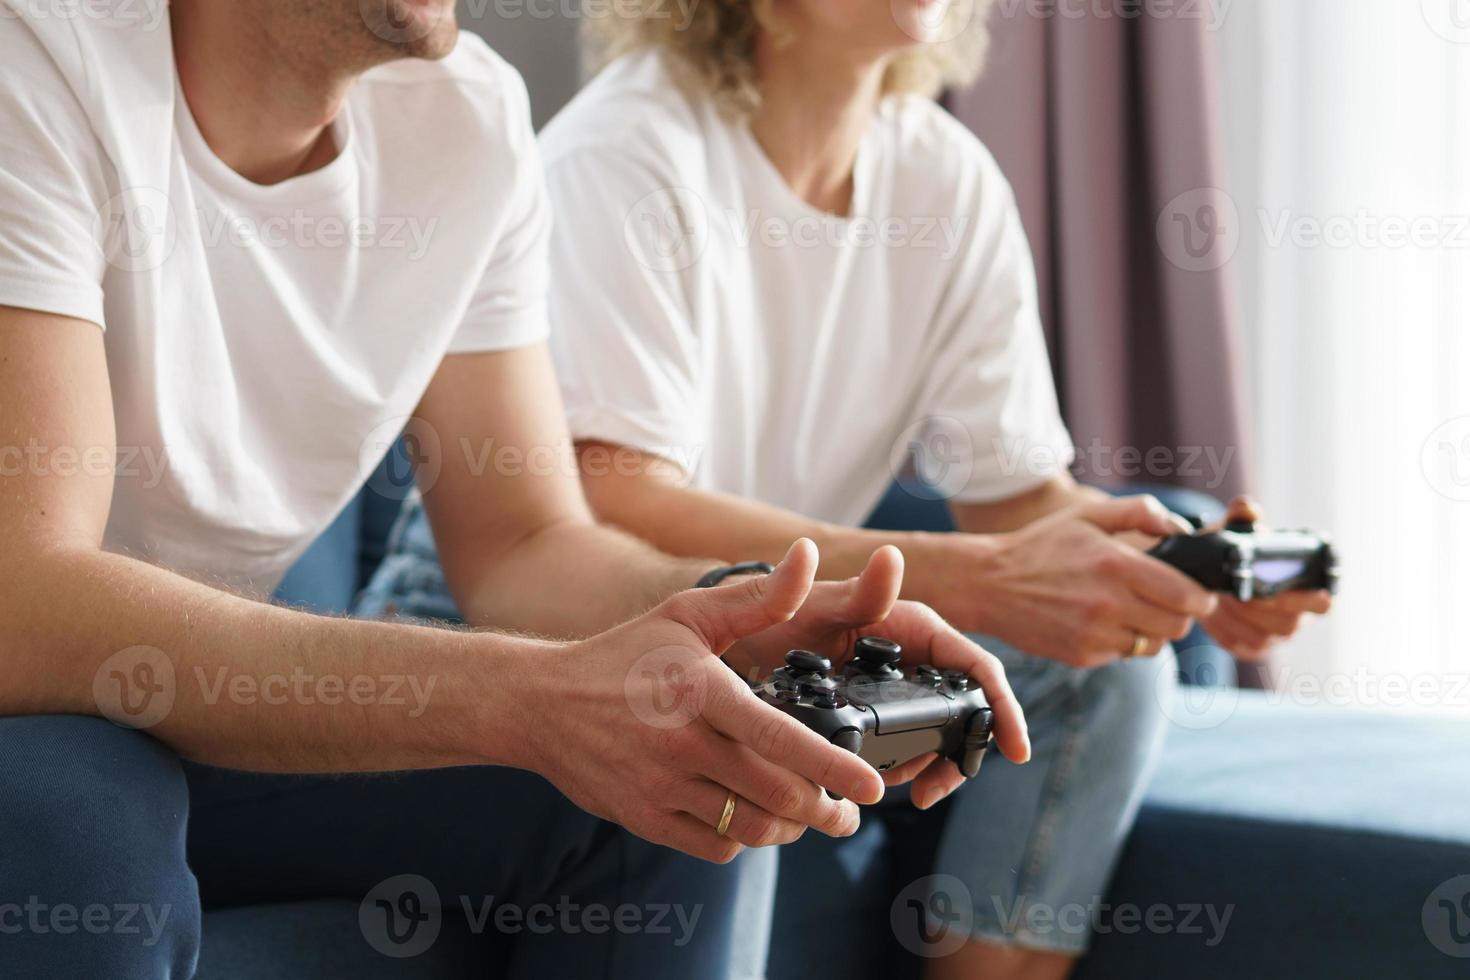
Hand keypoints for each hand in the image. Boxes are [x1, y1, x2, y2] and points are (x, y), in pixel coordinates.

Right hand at [527, 539, 884, 863]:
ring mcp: (661, 786)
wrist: (539, 704)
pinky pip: (715, 844)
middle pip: (776, 796)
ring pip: (750, 828)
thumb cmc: (624, 654)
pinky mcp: (646, 818)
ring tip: (805, 815)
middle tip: (847, 810)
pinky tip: (751, 817)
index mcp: (701, 690)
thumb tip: (809, 559)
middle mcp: (682, 743)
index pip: (780, 738)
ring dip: (789, 828)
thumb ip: (756, 596)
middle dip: (826, 810)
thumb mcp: (688, 612)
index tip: (873, 787)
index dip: (834, 767)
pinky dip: (743, 838)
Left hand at [726, 546, 1029, 811]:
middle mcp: (912, 655)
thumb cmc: (778, 612)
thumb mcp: (818, 606)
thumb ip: (858, 590)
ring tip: (903, 788)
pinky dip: (902, 765)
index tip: (1015, 751)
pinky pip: (903, 741)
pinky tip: (881, 781)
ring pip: (934, 732)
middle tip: (930, 790)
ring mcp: (894, 684)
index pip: (976, 668)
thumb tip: (891, 557)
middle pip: (962, 710)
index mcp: (914, 627)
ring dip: (929, 765)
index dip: (1003, 709)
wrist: (735, 639)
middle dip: (959, 753)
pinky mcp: (874, 708)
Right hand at [952, 495, 1218, 667]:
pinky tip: (1098, 620)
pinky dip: (1120, 640)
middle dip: (1178, 613)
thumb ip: (1140, 512)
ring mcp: (1095, 634)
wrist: (989, 584)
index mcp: (1117, 565)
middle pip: (1178, 626)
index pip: (1188, 597)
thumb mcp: (1087, 516)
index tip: (1196, 592)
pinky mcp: (1083, 656)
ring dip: (1150, 629)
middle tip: (1162, 599)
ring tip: (1127, 609)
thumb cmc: (1041, 546)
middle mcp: (1109, 604)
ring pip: (1153, 644)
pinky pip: (1123, 654)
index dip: (1200, 596)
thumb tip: (1181, 528)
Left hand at [1200, 497, 1333, 659]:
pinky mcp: (1252, 647)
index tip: (1285, 589)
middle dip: (1261, 608)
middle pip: (1290, 624)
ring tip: (1219, 599)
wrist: (1213, 572)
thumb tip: (1245, 508)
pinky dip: (1223, 631)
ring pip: (1264, 637)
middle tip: (1238, 593)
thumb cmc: (1237, 550)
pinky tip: (1210, 614)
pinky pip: (1241, 646)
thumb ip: (1243, 517)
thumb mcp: (1238, 530)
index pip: (1323, 602)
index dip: (1309, 599)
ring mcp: (1275, 634)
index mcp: (1307, 586)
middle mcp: (1297, 614)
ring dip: (1238, 619)